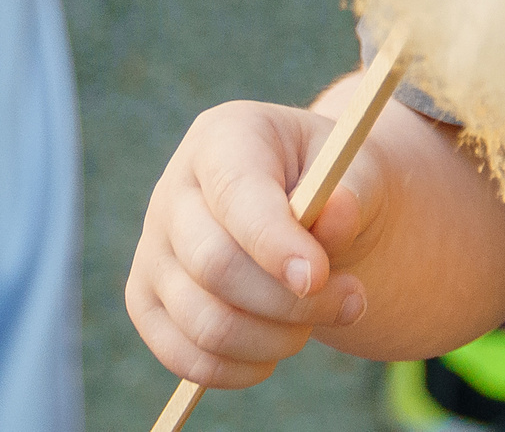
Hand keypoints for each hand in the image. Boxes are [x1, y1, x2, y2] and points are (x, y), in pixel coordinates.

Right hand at [126, 98, 388, 388]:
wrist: (309, 207)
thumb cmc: (334, 183)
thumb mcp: (358, 170)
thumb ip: (352, 193)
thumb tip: (335, 218)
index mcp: (225, 136)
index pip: (235, 193)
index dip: (274, 242)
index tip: (319, 278)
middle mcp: (174, 190)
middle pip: (215, 266)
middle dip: (290, 301)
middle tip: (351, 301)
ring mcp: (153, 248)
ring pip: (203, 322)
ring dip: (274, 339)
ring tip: (318, 320)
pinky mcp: (146, 300)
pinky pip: (185, 357)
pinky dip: (239, 369)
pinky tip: (279, 349)